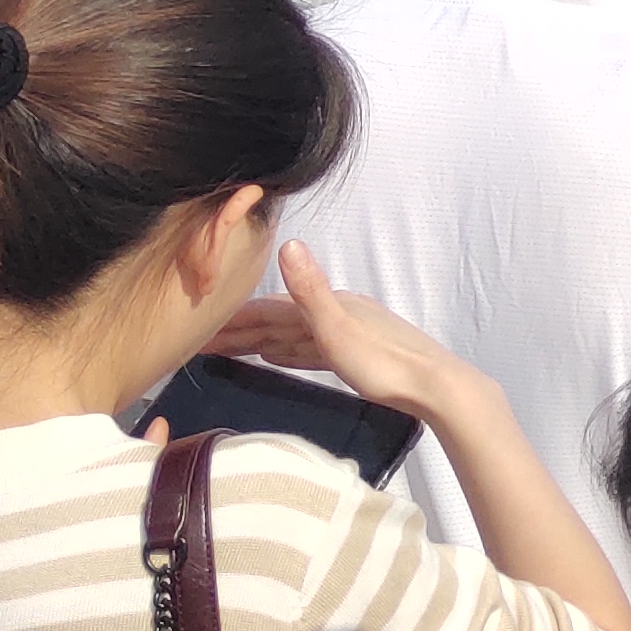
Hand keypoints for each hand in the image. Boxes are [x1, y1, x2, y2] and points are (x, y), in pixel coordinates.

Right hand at [205, 241, 490, 429]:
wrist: (435, 388)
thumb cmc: (384, 364)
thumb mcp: (339, 327)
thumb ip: (310, 290)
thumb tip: (288, 243)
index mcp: (327, 305)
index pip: (267, 308)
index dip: (232, 316)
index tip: (195, 325)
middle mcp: (335, 313)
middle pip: (275, 321)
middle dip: (237, 330)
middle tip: (197, 342)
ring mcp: (346, 334)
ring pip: (290, 335)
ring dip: (257, 340)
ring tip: (226, 349)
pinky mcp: (354, 356)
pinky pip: (308, 349)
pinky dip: (286, 351)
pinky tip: (276, 357)